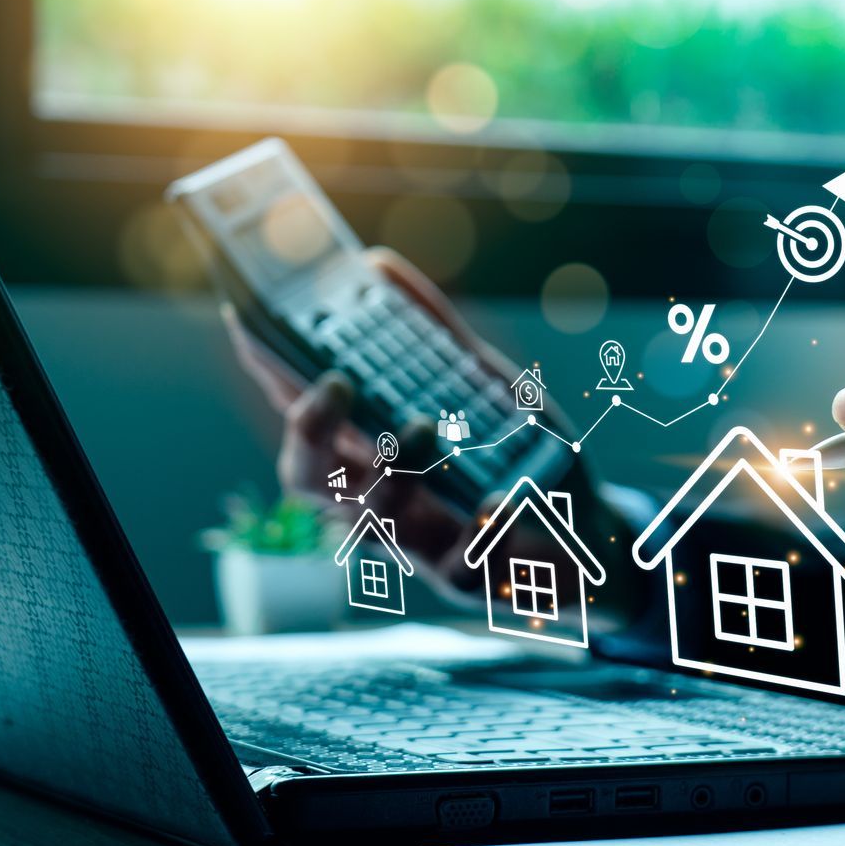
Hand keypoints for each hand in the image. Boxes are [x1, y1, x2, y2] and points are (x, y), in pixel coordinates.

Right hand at [226, 248, 508, 603]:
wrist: (591, 533)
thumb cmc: (522, 458)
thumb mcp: (483, 385)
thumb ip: (433, 333)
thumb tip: (379, 266)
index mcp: (372, 456)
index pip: (305, 416)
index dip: (273, 377)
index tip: (252, 324)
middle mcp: (381, 503)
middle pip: (308, 481)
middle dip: (308, 432)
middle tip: (338, 382)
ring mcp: (419, 546)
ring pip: (371, 524)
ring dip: (391, 469)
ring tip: (422, 424)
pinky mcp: (467, 580)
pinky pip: (456, 565)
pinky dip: (477, 529)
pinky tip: (499, 498)